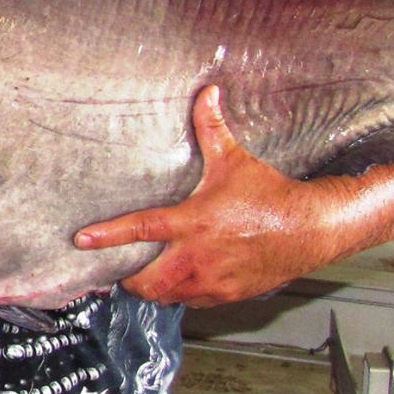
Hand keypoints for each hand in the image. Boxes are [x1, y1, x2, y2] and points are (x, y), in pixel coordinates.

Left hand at [74, 86, 329, 307]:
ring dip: (154, 288)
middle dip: (128, 278)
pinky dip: (181, 294)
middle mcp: (197, 257)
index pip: (140, 230)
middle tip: (121, 267)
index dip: (108, 236)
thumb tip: (206, 92)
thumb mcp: (234, 159)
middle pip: (146, 281)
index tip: (82, 241)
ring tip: (147, 275)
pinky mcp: (227, 294)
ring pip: (167, 296)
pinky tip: (181, 281)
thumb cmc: (271, 195)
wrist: (311, 229)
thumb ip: (212, 127)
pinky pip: (192, 301)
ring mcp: (212, 280)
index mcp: (193, 222)